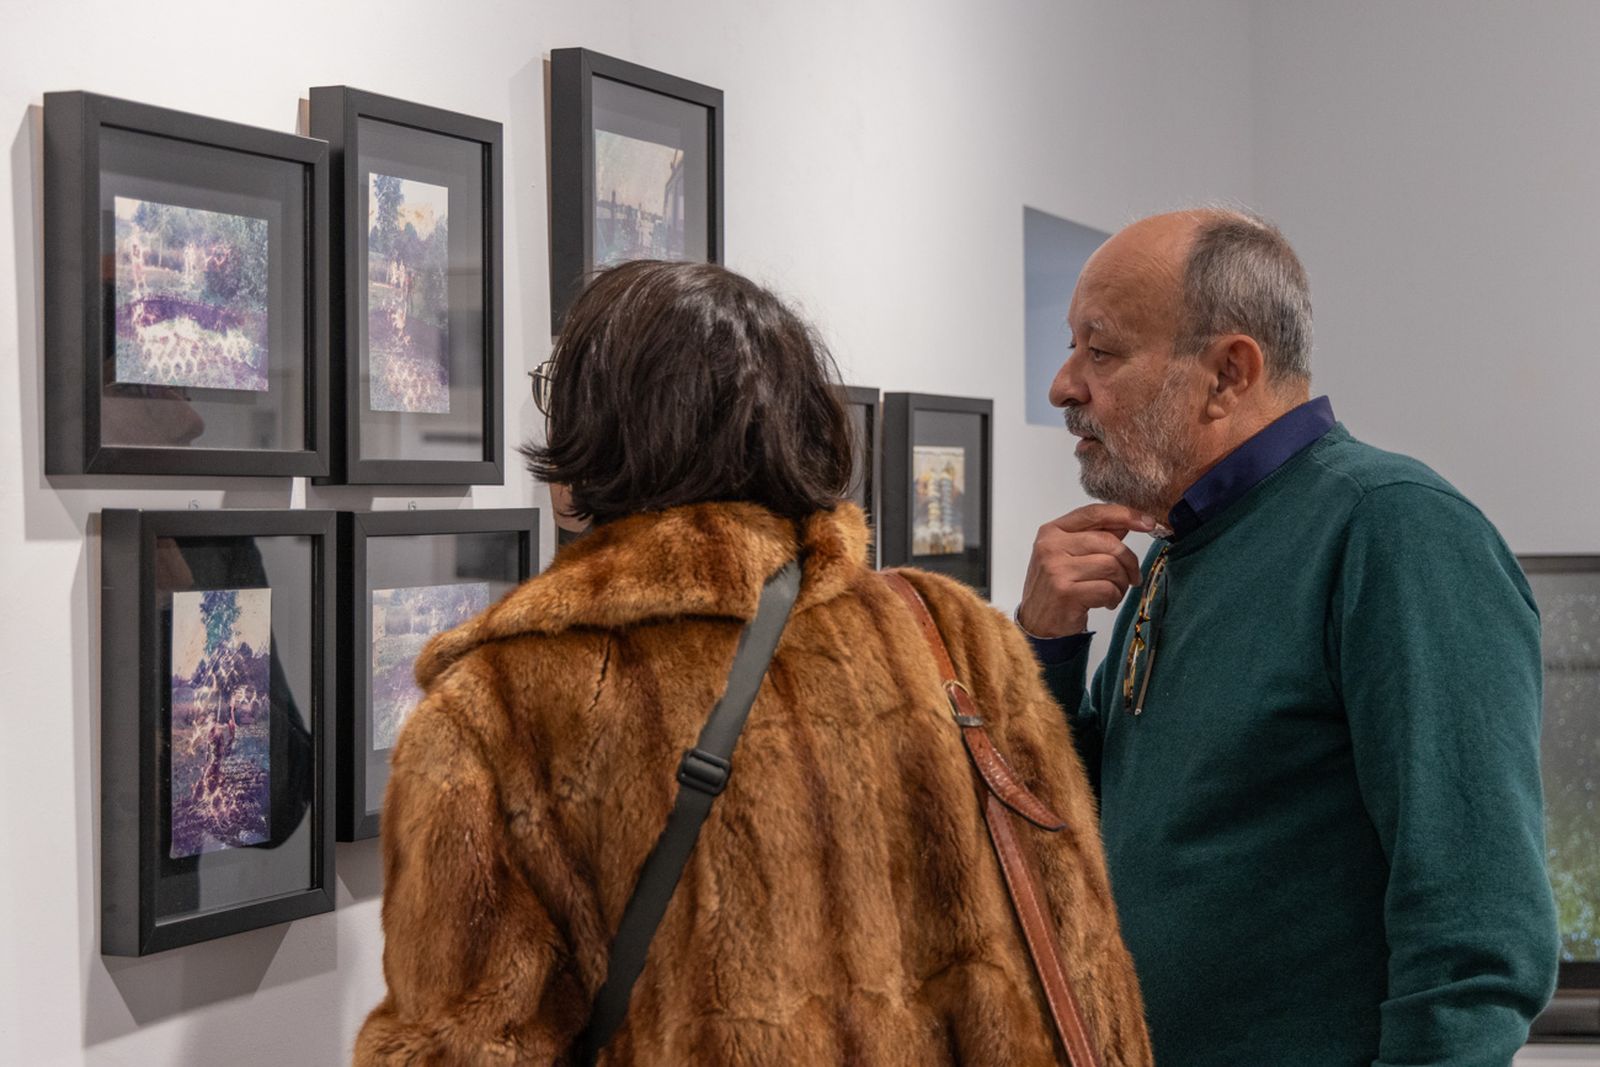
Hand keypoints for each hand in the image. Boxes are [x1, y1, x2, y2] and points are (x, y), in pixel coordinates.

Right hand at [1018, 504, 1156, 637]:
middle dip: (1129, 562)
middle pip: (1109, 542)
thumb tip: (1128, 520)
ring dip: (1121, 583)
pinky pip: (1107, 589)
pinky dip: (1114, 597)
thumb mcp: (1069, 555)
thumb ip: (1096, 536)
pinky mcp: (1066, 592)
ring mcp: (1056, 569)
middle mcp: (1051, 546)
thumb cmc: (1056, 587)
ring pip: (1111, 566)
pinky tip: (1105, 602)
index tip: (1148, 522)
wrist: (1037, 623)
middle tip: (1132, 577)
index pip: (1095, 513)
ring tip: (1113, 591)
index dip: (1125, 514)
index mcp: (1052, 531)